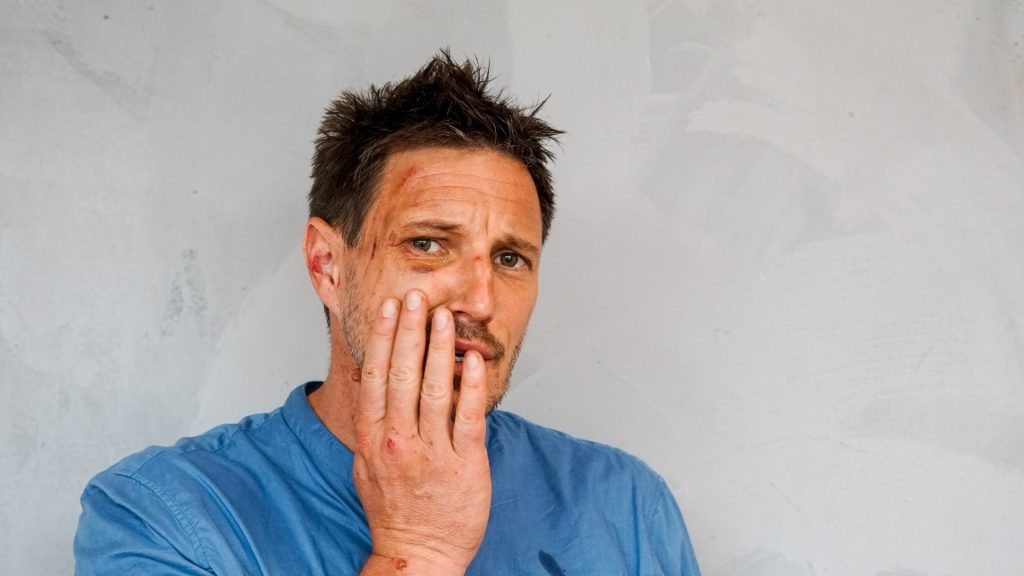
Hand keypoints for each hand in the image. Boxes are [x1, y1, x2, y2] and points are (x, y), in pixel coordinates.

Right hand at [354, 290, 490, 574]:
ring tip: (446, 316)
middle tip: (419, 296)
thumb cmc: (394, 509)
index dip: (386, 339)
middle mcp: (398, 441)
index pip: (378, 377)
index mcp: (374, 438)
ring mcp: (431, 454)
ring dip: (440, 349)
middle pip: (405, 375)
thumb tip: (373, 381)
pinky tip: (474, 361)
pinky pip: (468, 420)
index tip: (392, 308)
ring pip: (436, 390)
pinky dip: (472, 387)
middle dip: (412, 331)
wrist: (417, 555)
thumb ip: (373, 422)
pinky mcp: (464, 466)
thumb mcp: (367, 464)